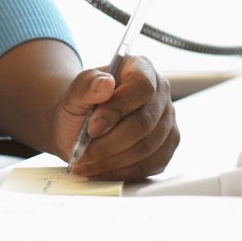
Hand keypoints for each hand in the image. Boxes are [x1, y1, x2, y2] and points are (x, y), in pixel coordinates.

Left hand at [62, 55, 178, 178]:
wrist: (81, 125)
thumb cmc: (81, 105)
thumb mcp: (74, 92)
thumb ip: (85, 85)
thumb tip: (105, 84)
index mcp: (141, 68)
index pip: (142, 87)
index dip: (118, 109)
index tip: (92, 128)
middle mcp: (160, 93)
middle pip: (145, 123)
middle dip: (110, 142)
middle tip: (84, 151)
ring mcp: (167, 121)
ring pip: (147, 148)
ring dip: (113, 161)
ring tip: (86, 162)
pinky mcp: (166, 147)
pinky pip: (149, 166)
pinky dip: (121, 172)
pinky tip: (100, 170)